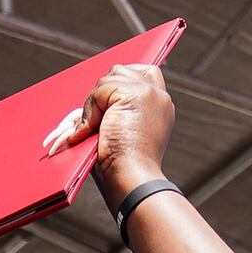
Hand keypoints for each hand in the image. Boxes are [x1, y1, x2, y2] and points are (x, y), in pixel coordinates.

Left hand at [78, 61, 174, 198]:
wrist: (132, 180)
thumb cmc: (124, 168)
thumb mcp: (122, 134)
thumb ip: (116, 112)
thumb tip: (90, 104)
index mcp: (161, 107)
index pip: (145, 72)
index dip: (122, 78)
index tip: (104, 93)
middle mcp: (159, 96)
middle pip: (120, 72)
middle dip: (101, 92)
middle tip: (94, 121)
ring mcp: (148, 92)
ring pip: (107, 80)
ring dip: (94, 104)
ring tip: (94, 130)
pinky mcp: (134, 94)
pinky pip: (100, 91)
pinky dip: (90, 111)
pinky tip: (92, 131)